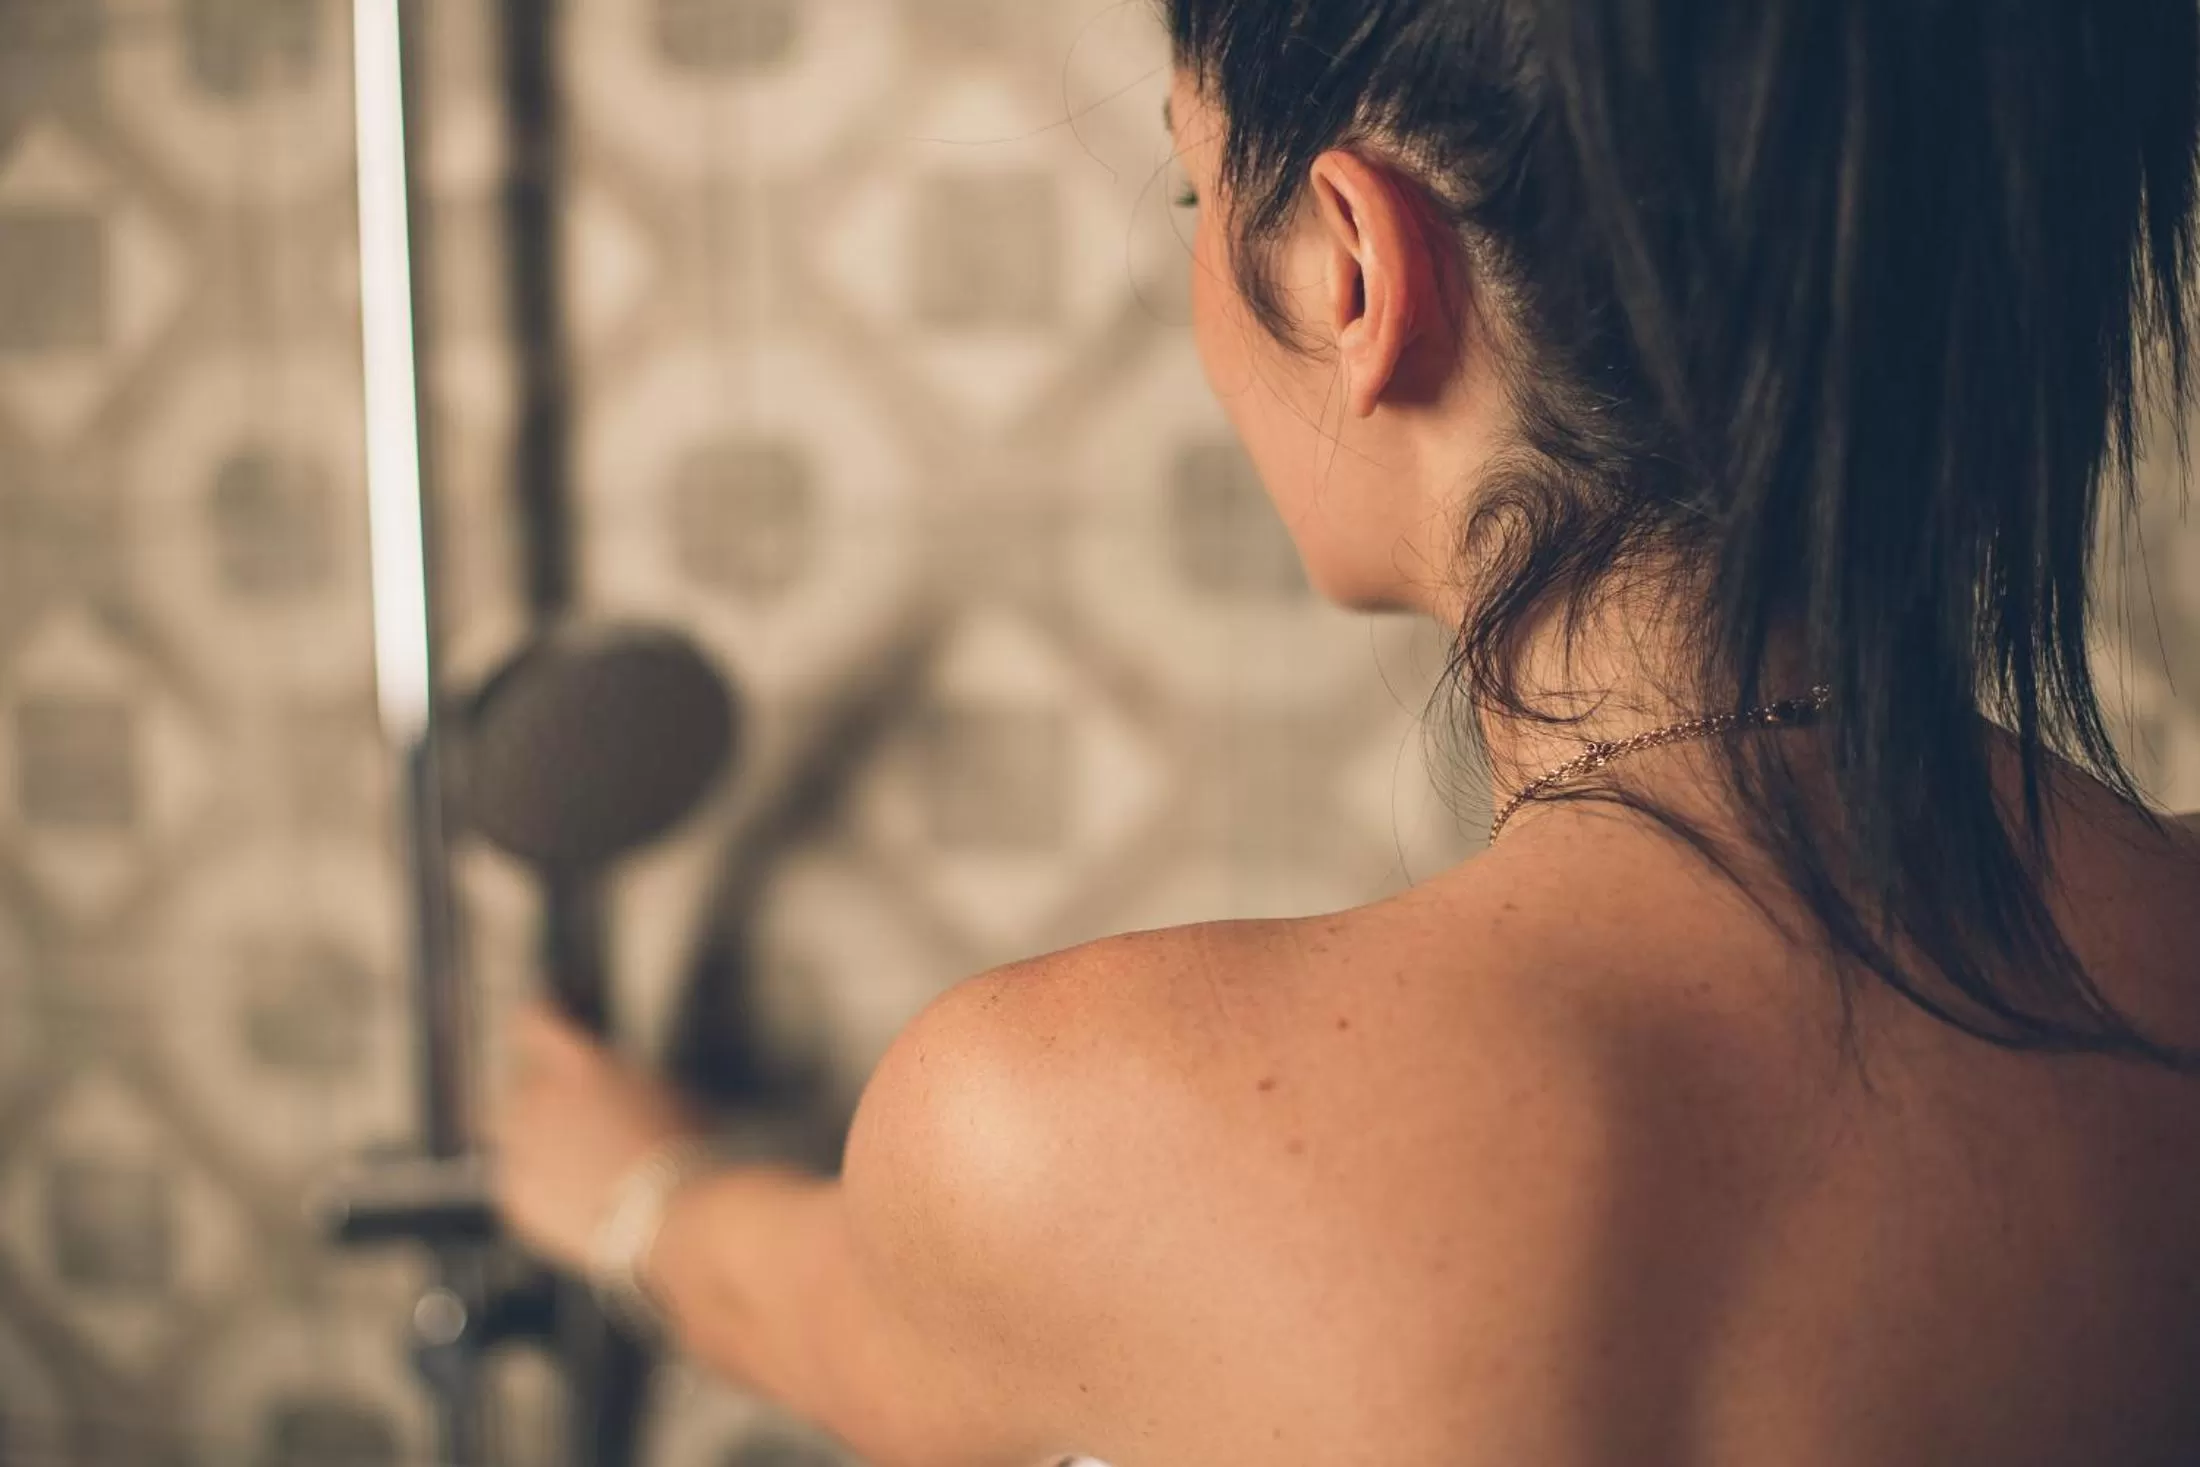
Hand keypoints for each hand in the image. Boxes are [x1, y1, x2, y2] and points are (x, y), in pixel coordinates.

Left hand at [491, 1000, 705, 1270]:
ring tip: (566, 1156)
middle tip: (573, 1111)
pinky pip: (510, 1177)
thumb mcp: (662, 1091)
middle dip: (540, 1089)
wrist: (673, 1214)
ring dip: (531, 1134)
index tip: (537, 1020)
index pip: (534, 1021)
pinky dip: (531, 1179)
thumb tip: (612, 1084)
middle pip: (520, 1079)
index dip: (536, 1019)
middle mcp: (541, 1100)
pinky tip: (565, 1191)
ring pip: (507, 1129)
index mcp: (578, 1063)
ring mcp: (522, 1149)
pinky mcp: (516, 1196)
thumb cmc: (682, 1152)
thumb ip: (618, 1079)